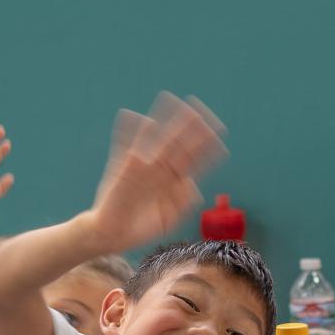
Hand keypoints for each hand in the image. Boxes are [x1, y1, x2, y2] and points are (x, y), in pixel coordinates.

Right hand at [83, 94, 227, 251]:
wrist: (114, 235)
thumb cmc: (143, 228)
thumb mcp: (169, 219)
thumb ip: (182, 203)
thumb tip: (191, 184)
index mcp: (175, 181)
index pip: (194, 158)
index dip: (207, 145)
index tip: (220, 131)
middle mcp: (161, 169)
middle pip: (178, 143)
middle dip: (188, 126)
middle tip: (199, 108)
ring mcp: (142, 166)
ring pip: (155, 138)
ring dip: (161, 118)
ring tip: (169, 99)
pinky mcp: (122, 168)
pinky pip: (123, 145)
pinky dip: (125, 131)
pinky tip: (129, 116)